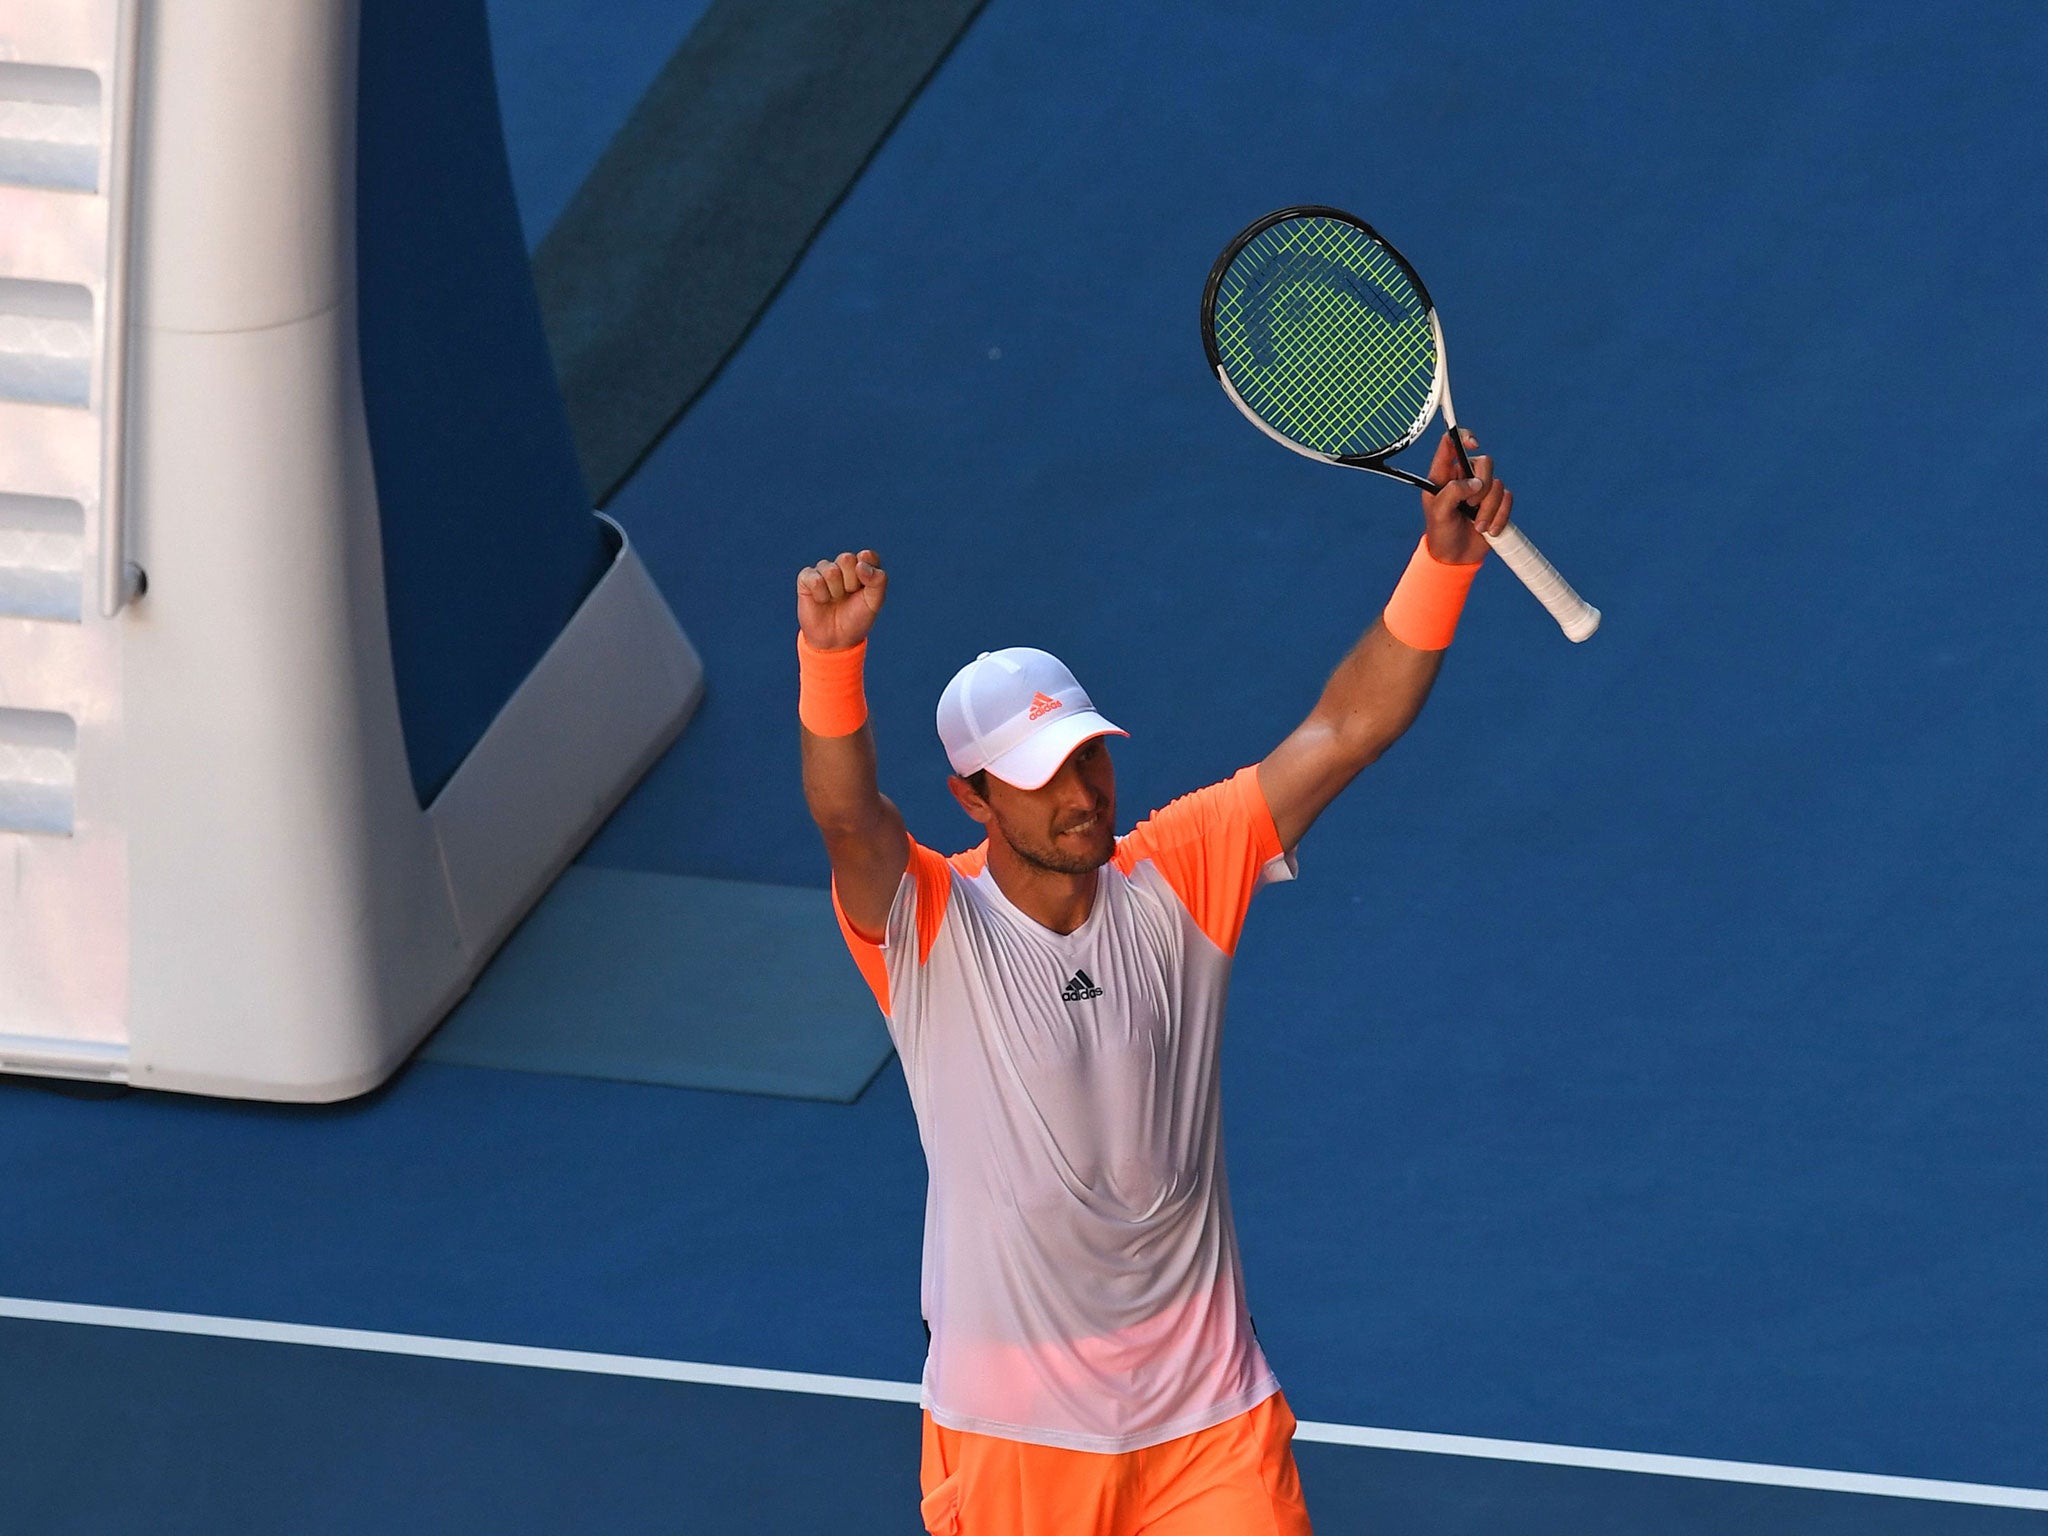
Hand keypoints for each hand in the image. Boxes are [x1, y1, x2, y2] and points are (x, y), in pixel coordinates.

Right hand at [797, 549, 886, 650]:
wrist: (836, 639)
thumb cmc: (857, 618)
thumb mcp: (875, 602)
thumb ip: (878, 580)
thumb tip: (860, 564)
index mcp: (862, 567)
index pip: (867, 556)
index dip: (867, 573)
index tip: (865, 588)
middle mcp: (842, 565)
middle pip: (847, 559)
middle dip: (851, 582)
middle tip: (849, 595)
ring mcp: (823, 570)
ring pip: (830, 570)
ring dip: (835, 591)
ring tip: (835, 600)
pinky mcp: (806, 578)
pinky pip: (814, 579)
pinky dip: (821, 594)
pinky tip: (822, 600)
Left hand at [1419, 429, 1510, 563]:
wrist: (1456, 558)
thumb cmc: (1441, 533)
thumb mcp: (1438, 513)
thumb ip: (1452, 492)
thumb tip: (1476, 483)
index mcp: (1443, 475)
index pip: (1451, 444)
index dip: (1463, 436)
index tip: (1473, 444)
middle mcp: (1464, 478)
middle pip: (1484, 462)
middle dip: (1483, 486)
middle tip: (1471, 505)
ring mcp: (1482, 490)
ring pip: (1498, 484)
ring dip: (1489, 509)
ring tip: (1477, 526)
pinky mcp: (1496, 503)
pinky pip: (1508, 499)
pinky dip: (1500, 516)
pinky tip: (1488, 530)